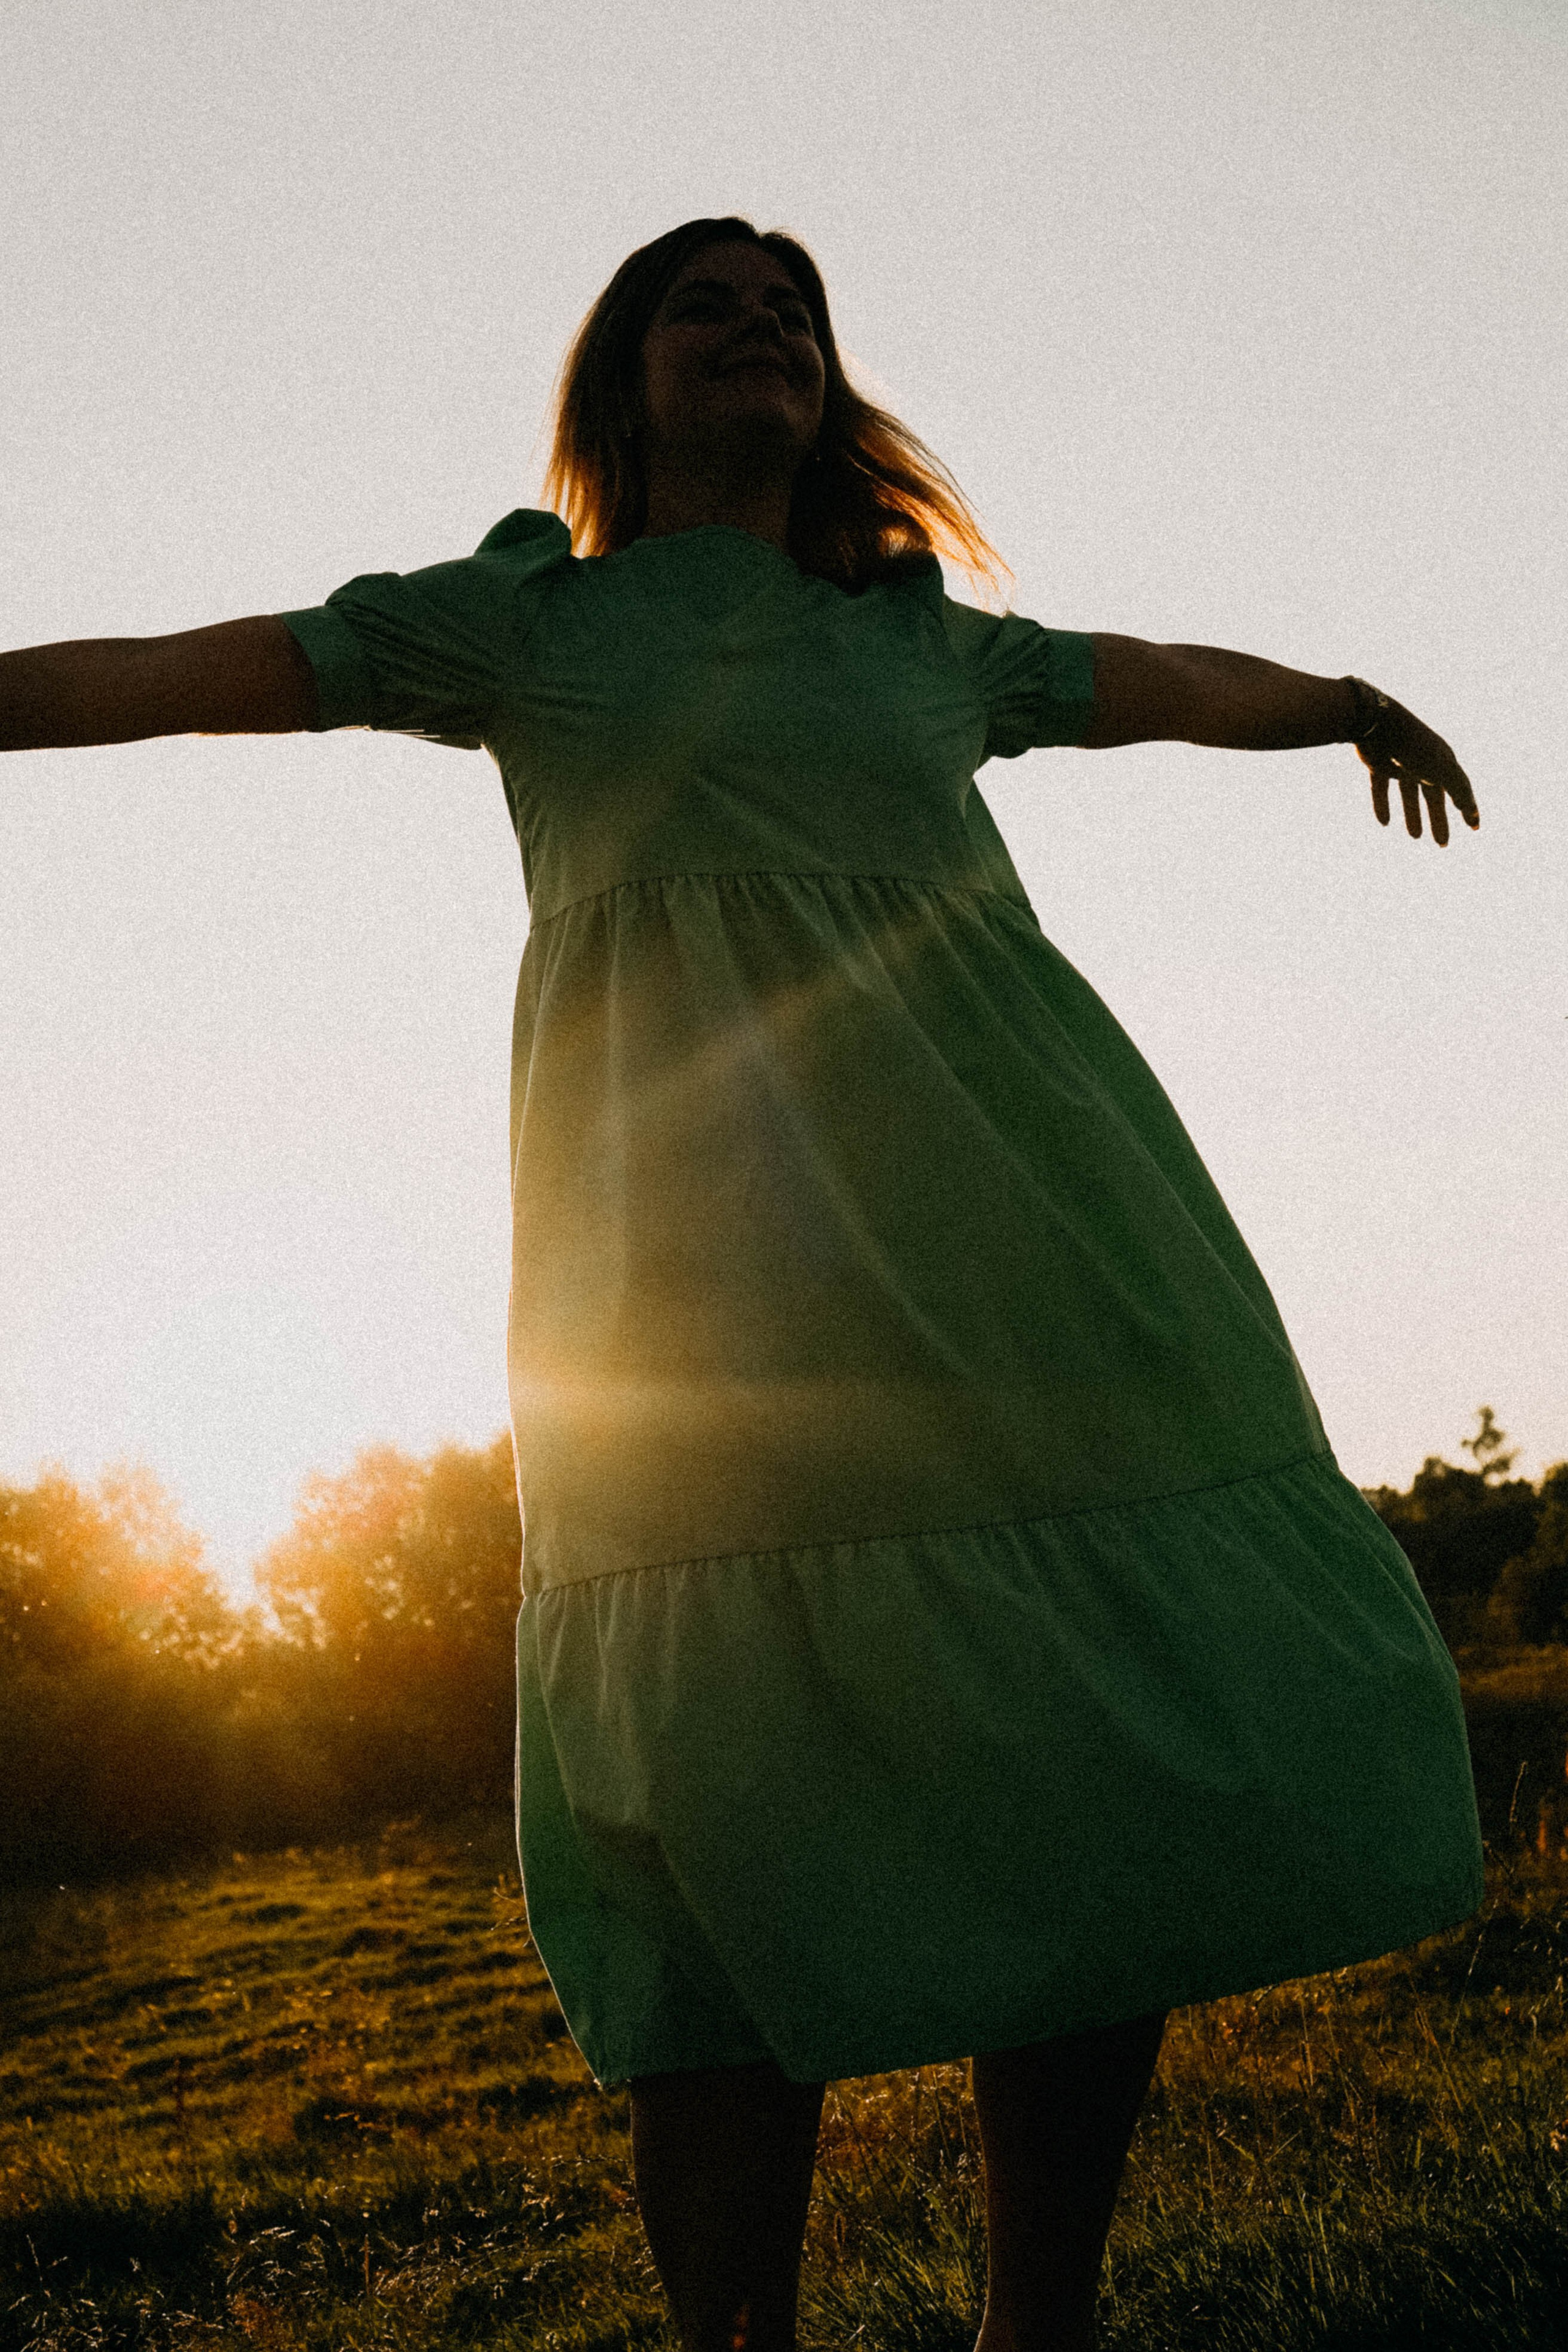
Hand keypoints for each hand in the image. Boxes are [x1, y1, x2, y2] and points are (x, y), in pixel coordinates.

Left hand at [1355, 698, 1479, 846]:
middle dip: (1438, 820)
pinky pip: (1381, 789)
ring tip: (1415, 837)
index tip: (1473, 828)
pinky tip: (1384, 822)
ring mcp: (1401, 764)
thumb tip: (1471, 812)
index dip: (1467, 809)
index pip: (1460, 790)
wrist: (1379, 722)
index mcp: (1443, 762)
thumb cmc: (1414, 746)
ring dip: (1412, 816)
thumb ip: (1459, 790)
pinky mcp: (1378, 764)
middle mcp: (1424, 763)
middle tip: (1442, 844)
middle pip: (1433, 798)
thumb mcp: (1442, 769)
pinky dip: (1382, 805)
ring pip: (1408, 795)